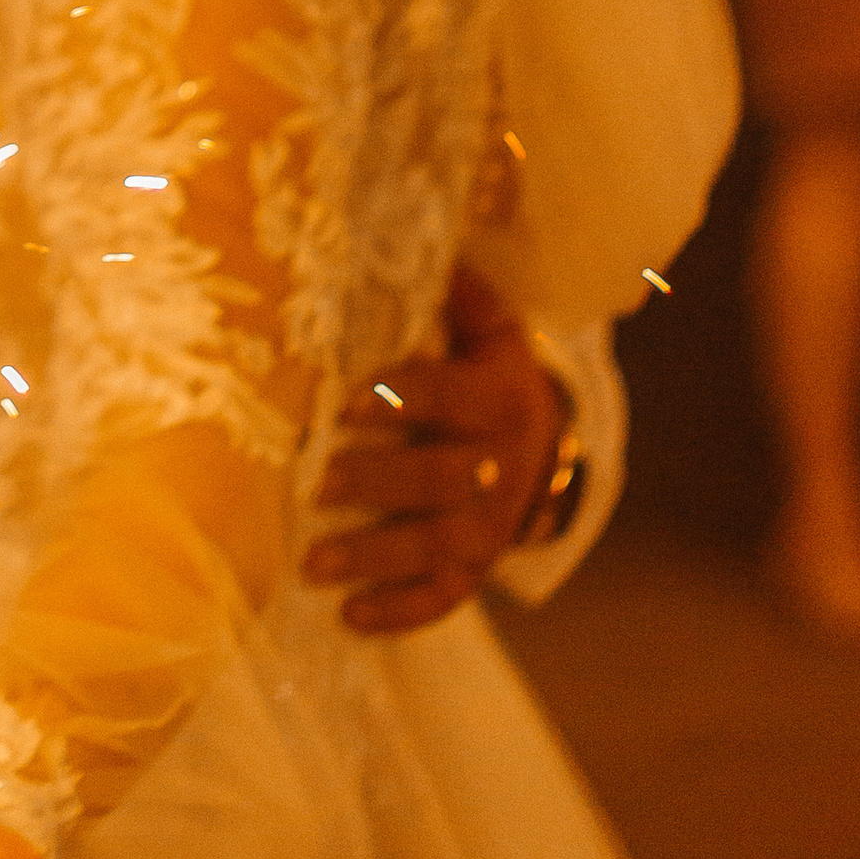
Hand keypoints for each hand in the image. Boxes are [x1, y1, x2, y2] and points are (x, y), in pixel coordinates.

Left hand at [303, 260, 563, 633]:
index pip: (448, 398)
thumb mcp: (490, 330)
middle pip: (439, 480)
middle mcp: (501, 468)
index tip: (345, 404)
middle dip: (376, 482)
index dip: (401, 400)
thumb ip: (460, 295)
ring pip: (436, 547)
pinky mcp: (476, 569)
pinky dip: (400, 612)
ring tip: (312, 564)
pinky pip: (444, 598)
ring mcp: (490, 527)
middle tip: (313, 484)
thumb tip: (429, 239)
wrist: (547, 449)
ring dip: (375, 557)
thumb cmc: (486, 375)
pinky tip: (350, 618)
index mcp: (498, 398)